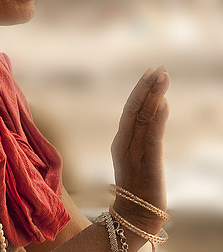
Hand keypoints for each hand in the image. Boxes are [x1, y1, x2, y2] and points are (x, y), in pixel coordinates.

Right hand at [110, 66, 169, 233]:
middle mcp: (124, 141)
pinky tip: (163, 104)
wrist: (135, 216)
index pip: (131, 108)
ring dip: (152, 96)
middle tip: (158, 67)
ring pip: (142, 118)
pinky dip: (157, 119)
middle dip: (146, 87)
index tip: (151, 71)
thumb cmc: (138, 186)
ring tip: (162, 77)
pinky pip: (151, 137)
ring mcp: (133, 152)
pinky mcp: (146, 163)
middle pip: (135, 108)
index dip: (140, 89)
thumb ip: (144, 133)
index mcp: (121, 139)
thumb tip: (156, 108)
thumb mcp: (138, 156)